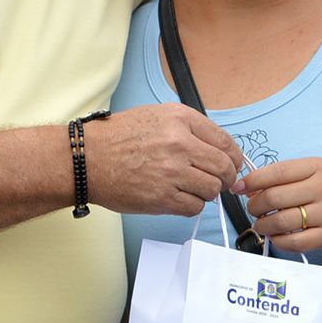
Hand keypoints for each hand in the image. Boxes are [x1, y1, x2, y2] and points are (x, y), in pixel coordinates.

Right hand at [85, 104, 242, 216]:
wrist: (87, 159)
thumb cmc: (117, 138)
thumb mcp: (156, 116)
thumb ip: (188, 128)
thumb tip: (218, 148)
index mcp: (180, 119)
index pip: (225, 141)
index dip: (234, 157)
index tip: (232, 164)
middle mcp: (179, 143)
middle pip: (224, 167)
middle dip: (226, 177)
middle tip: (218, 181)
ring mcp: (172, 172)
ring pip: (212, 189)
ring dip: (207, 192)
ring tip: (191, 188)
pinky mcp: (163, 197)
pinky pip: (194, 206)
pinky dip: (192, 205)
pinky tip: (179, 197)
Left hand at [228, 156, 321, 253]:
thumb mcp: (319, 174)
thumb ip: (288, 178)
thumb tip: (250, 187)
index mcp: (318, 167)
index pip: (276, 171)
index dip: (252, 181)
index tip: (238, 188)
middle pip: (274, 197)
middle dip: (255, 205)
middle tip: (253, 209)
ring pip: (281, 221)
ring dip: (263, 225)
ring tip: (262, 224)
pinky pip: (294, 242)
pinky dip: (279, 241)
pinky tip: (276, 237)